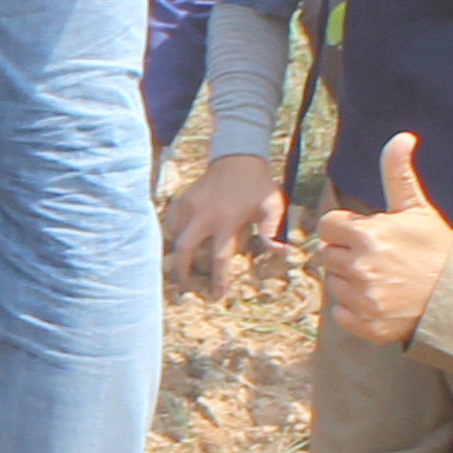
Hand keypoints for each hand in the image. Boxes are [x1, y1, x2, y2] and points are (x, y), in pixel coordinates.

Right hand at [168, 151, 284, 291]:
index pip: (220, 257)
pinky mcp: (183, 199)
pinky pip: (173, 222)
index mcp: (227, 220)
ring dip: (178, 253)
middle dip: (182, 272)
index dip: (218, 279)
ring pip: (175, 236)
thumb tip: (280, 252)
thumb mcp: (272, 207)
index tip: (217, 295)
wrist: (238, 157)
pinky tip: (182, 240)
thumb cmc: (258, 186)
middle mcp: (205, 215)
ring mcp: (191, 206)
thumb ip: (272, 231)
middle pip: (184, 250)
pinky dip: (175, 234)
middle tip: (184, 286)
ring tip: (182, 265)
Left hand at [314, 130, 452, 346]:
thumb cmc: (436, 248)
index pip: (328, 226)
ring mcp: (363, 299)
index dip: (345, 228)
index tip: (365, 234)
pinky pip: (340, 314)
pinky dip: (354, 310)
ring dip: (350, 281)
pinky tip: (379, 301)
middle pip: (327, 255)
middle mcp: (361, 267)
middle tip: (376, 258)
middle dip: (346, 253)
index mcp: (368, 235)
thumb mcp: (416, 208)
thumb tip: (402, 137)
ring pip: (333, 284)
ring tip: (381, 279)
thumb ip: (398, 173)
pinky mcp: (366, 326)